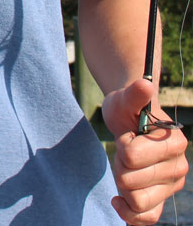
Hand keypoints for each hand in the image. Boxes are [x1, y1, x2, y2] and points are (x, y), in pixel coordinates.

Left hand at [101, 78, 187, 224]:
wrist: (129, 123)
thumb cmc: (127, 110)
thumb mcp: (125, 99)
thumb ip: (134, 94)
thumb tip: (144, 84)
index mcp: (174, 143)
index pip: (132, 156)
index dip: (121, 146)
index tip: (126, 136)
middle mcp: (178, 167)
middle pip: (131, 181)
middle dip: (119, 166)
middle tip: (123, 152)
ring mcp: (170, 186)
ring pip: (138, 201)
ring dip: (122, 186)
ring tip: (125, 169)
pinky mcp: (160, 199)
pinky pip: (147, 218)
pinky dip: (129, 214)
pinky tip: (118, 200)